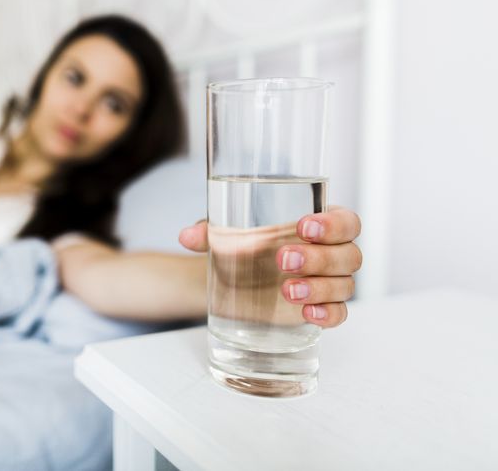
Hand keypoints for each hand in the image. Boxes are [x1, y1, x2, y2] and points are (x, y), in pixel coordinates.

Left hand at [179, 207, 361, 327]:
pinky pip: (338, 314)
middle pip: (349, 255)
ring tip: (286, 291)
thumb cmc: (243, 244)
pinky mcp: (319, 308)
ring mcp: (328, 283)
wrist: (233, 276)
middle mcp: (331, 253)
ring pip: (345, 285)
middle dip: (319, 258)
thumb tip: (187, 236)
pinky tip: (307, 314)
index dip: (333, 224)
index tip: (304, 227)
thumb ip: (210, 229)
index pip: (346, 221)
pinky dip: (327, 315)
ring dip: (319, 288)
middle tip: (283, 260)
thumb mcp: (227, 232)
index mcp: (319, 224)